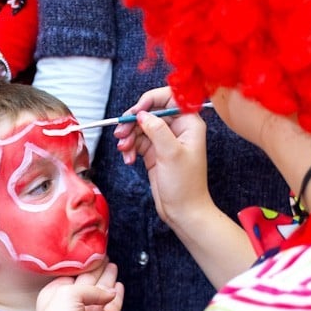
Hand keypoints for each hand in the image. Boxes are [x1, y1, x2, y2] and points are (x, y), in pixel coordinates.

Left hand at [34, 262, 123, 310]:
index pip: (69, 275)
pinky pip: (113, 304)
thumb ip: (91, 287)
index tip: (87, 250)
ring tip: (113, 263)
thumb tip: (111, 291)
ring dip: (107, 277)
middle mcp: (71, 304)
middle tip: (104, 253)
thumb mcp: (67, 295)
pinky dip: (117, 294)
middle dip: (94, 268)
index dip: (78, 264)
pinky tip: (119, 284)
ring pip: (101, 290)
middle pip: (86, 280)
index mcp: (54, 295)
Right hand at [126, 107, 209, 231]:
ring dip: (129, 137)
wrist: (183, 211)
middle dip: (134, 122)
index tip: (136, 111)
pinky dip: (130, 149)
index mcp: (189, 124)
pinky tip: (128, 160)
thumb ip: (157, 129)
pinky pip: (137, 143)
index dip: (150, 101)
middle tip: (121, 133)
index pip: (169, 98)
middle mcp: (177, 130)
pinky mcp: (155, 154)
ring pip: (141, 128)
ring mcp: (165, 142)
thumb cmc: (185, 185)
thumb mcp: (171, 154)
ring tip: (123, 150)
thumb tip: (142, 114)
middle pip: (150, 113)